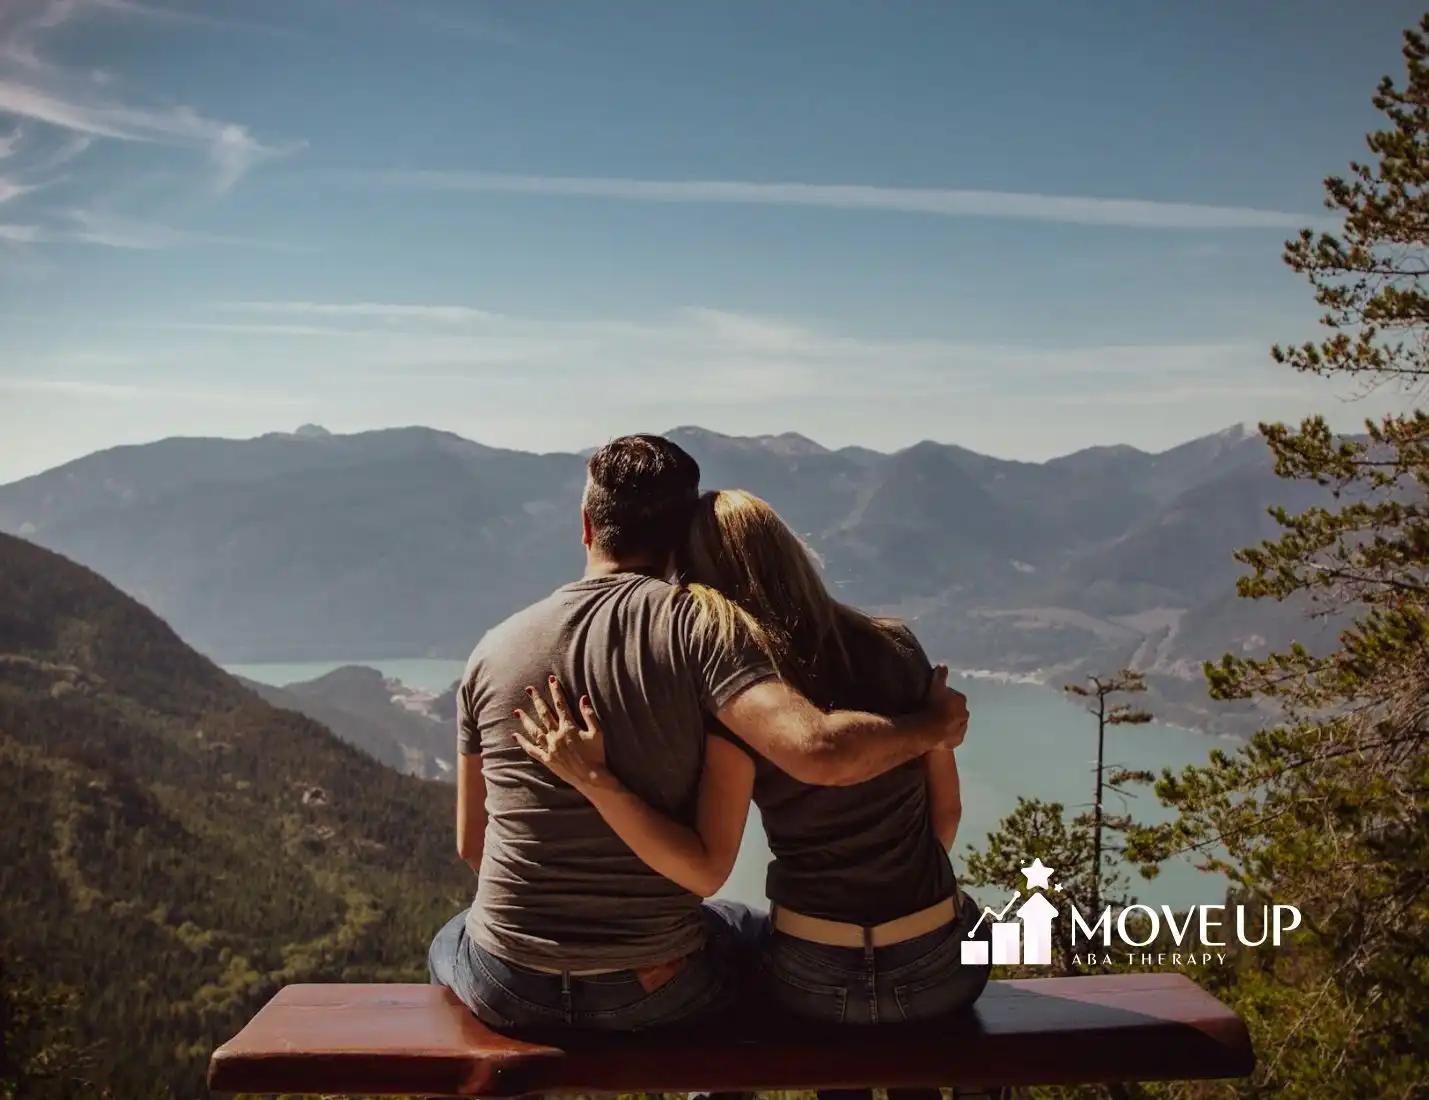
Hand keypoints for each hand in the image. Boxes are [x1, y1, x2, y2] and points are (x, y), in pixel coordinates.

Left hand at [512, 677, 612, 791]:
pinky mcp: (546, 759)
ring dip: (525, 720)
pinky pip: (532, 750)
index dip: (556, 691)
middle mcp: (556, 736)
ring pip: (534, 731)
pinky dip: (523, 743)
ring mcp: (550, 748)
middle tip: (529, 689)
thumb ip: (589, 715)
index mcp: (569, 727)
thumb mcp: (597, 733)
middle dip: (537, 700)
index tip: (551, 679)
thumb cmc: (597, 755)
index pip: (561, 705)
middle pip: (544, 714)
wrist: (591, 777)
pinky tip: (515, 736)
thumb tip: (583, 698)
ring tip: (516, 711)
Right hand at [924, 665, 968, 749]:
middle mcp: (965, 714)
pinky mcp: (956, 741)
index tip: (936, 698)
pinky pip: (951, 736)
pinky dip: (946, 735)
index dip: (945, 697)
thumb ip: (940, 675)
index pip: (954, 696)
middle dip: (949, 710)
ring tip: (934, 724)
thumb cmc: (933, 706)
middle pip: (957, 710)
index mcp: (961, 700)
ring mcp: (961, 729)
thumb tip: (943, 665)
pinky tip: (937, 734)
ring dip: (948, 723)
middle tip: (935, 711)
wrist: (931, 730)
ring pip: (955, 724)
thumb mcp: (935, 686)